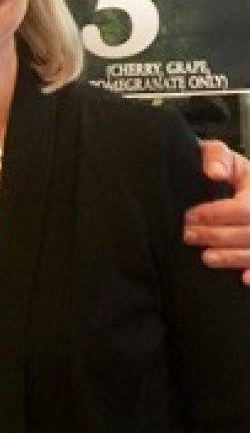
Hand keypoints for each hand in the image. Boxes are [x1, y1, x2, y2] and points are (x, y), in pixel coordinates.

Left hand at [184, 140, 249, 283]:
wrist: (227, 178)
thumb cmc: (222, 167)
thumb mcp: (219, 154)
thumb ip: (216, 157)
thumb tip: (214, 174)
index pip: (245, 209)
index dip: (217, 215)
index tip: (189, 216)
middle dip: (218, 236)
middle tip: (188, 236)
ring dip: (231, 257)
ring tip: (206, 258)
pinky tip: (243, 278)